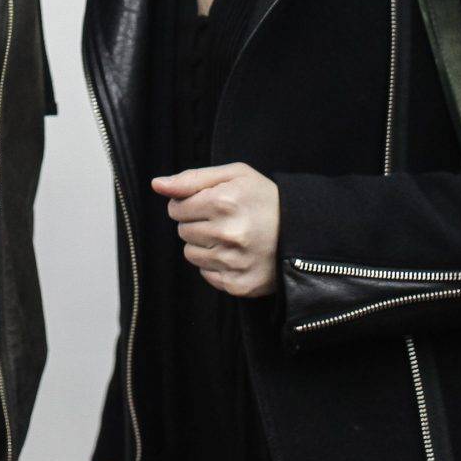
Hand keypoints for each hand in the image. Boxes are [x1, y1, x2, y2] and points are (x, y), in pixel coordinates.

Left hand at [153, 162, 279, 298]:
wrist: (304, 232)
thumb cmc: (265, 198)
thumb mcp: (234, 175)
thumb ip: (191, 178)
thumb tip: (157, 184)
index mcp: (224, 202)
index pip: (176, 208)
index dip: (190, 204)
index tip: (210, 204)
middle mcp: (228, 233)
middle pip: (183, 231)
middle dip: (198, 224)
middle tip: (224, 220)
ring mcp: (233, 262)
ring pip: (191, 254)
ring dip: (205, 245)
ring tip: (231, 237)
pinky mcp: (239, 284)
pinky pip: (206, 274)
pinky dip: (217, 265)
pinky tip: (237, 254)